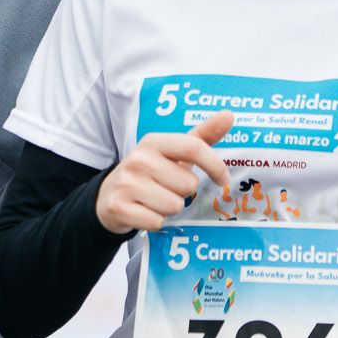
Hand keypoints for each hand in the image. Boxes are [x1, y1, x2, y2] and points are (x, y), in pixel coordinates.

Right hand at [96, 111, 234, 233]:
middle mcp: (139, 159)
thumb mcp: (172, 152)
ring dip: (170, 208)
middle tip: (167, 188)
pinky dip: (156, 221)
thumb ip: (202, 136)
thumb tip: (229, 115)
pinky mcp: (119, 207)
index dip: (215, 166)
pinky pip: (158, 222)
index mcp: (153, 142)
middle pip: (188, 185)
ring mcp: (127, 183)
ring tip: (155, 200)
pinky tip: (144, 211)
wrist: (107, 195)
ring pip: (175, 206)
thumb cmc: (149, 172)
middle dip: (184, 192)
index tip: (224, 180)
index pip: (193, 148)